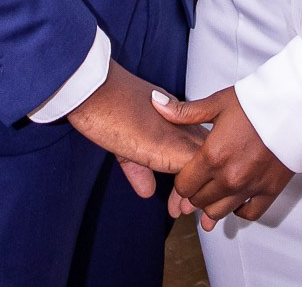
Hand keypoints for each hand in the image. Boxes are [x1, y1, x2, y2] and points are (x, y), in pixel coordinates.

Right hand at [67, 61, 205, 197]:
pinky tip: (177, 206)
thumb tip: (147, 190)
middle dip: (201, 186)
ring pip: (204, 166)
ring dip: (196, 193)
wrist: (94, 89)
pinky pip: (190, 172)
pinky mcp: (170, 145)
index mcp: (175, 115)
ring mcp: (179, 132)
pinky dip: (187, 193)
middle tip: (186, 209)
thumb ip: (139, 167)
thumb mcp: (125, 141)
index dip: (196, 172)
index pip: (198, 145)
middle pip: (207, 156)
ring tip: (181, 212)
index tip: (184, 196)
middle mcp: (183, 121)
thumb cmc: (104, 105)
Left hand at [152, 87, 293, 228]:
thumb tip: (155, 103)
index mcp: (212, 155)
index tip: (185, 174)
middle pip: (199, 200)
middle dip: (194, 193)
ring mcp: (250, 187)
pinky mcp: (270, 191)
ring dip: (212, 205)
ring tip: (212, 196)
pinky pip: (248, 214)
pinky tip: (235, 199)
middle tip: (197, 184)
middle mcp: (229, 177)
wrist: (296, 106)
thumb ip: (185, 112)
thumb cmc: (255, 102)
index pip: (184, 185)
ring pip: (219, 212)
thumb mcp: (218, 103)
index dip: (181, 181)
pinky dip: (239, 210)